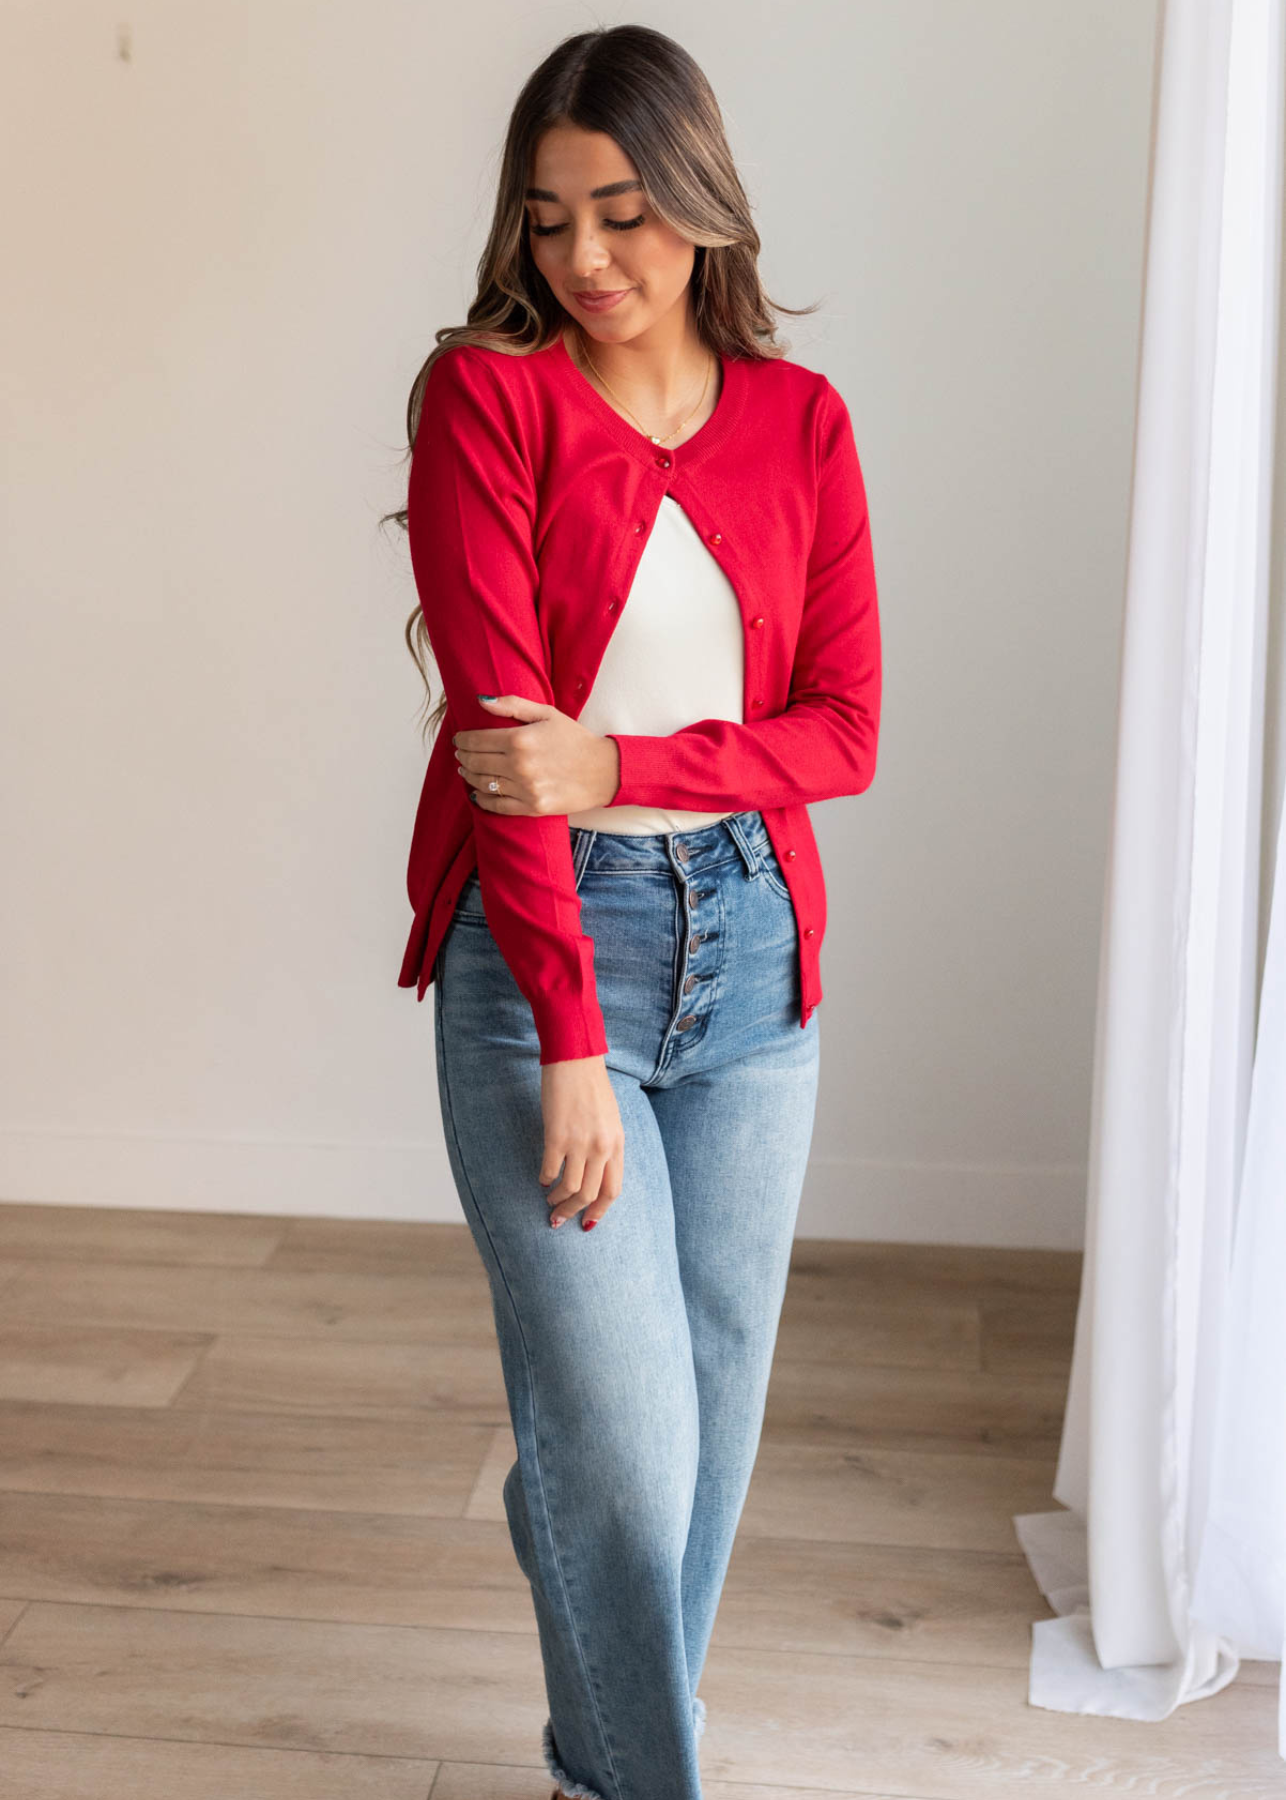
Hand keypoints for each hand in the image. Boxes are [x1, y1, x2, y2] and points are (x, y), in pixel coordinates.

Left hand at [453, 696, 620, 814]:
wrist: (604, 771)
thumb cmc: (575, 739)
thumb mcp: (547, 714)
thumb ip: (513, 705)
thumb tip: (481, 700)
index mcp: (520, 739)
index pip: (477, 740)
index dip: (463, 740)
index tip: (460, 739)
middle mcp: (519, 765)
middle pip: (476, 762)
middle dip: (464, 757)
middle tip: (461, 754)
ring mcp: (525, 789)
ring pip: (483, 783)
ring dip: (470, 776)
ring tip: (466, 770)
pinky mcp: (532, 807)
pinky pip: (497, 806)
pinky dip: (482, 800)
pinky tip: (477, 793)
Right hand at [540, 1057, 624, 1229]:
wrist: (576, 1059)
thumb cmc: (593, 1086)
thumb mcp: (611, 1120)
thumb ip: (606, 1146)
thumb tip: (595, 1173)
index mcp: (617, 1144)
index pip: (612, 1190)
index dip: (599, 1211)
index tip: (588, 1223)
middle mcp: (601, 1147)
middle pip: (589, 1195)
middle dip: (573, 1213)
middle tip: (559, 1220)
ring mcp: (579, 1143)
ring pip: (569, 1188)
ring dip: (557, 1200)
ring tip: (549, 1200)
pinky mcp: (556, 1136)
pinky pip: (549, 1169)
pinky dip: (543, 1179)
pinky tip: (541, 1179)